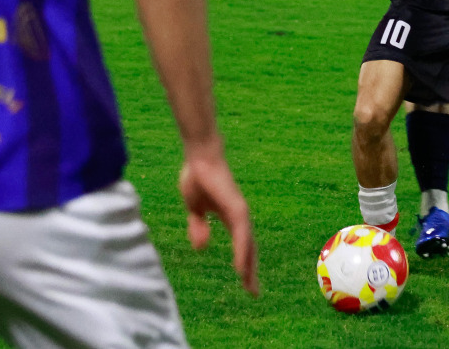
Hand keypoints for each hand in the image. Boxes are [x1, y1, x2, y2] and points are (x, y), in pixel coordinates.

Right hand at [179, 145, 258, 295]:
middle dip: (250, 270)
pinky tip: (241, 265)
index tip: (245, 282)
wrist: (199, 157)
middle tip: (253, 292)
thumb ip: (199, 227)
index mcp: (230, 218)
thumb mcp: (194, 209)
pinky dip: (242, 250)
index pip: (241, 245)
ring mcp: (239, 211)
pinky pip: (241, 234)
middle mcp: (239, 216)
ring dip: (248, 265)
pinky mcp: (236, 207)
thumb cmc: (198, 178)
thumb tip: (202, 248)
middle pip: (249, 248)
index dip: (243, 264)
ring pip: (247, 244)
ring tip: (249, 284)